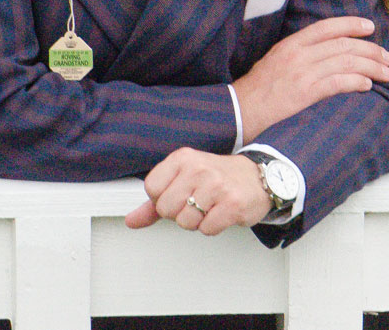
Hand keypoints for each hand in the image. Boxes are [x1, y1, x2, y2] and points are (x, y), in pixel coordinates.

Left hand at [125, 148, 270, 235]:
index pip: (151, 188)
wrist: (256, 177)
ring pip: (185, 222)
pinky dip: (212, 227)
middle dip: (178, 213)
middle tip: (195, 202)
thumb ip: (154, 202)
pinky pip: (206, 230)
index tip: (177, 194)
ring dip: (196, 222)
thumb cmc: (217, 178)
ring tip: (209, 207)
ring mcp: (216, 185)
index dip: (161, 199)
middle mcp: (198, 168)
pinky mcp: (232, 204)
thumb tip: (132, 220)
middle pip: (165, 208)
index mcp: (182, 158)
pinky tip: (220, 212)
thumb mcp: (184, 179)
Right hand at [231, 16, 388, 142]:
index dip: (351, 24)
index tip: (369, 27)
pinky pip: (338, 82)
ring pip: (346, 62)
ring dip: (371, 67)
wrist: (240, 110)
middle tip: (386, 57)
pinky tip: (367, 85)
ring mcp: (302, 73)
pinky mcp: (305, 93)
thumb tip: (325, 54)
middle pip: (343, 45)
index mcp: (290, 44)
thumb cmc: (258, 90)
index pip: (326, 27)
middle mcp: (298, 54)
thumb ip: (298, 54)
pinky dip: (356, 81)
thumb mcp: (276, 61)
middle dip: (370, 49)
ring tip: (385, 73)